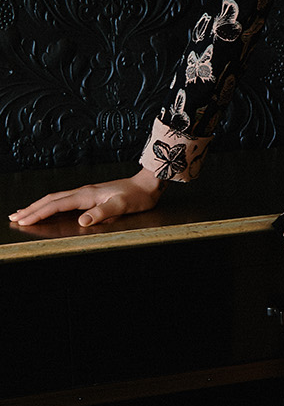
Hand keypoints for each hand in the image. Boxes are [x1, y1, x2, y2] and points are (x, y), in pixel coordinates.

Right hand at [8, 169, 167, 228]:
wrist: (148, 184)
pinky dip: (51, 205)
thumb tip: (81, 221)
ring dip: (38, 206)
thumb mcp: (122, 207)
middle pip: (51, 200)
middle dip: (32, 209)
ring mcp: (86, 192)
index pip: (56, 205)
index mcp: (86, 195)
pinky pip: (64, 200)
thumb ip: (102, 213)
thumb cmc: (137, 196)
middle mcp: (83, 192)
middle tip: (14, 217)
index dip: (39, 213)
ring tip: (23, 212)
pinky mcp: (90, 195)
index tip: (23, 220)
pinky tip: (49, 208)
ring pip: (56, 199)